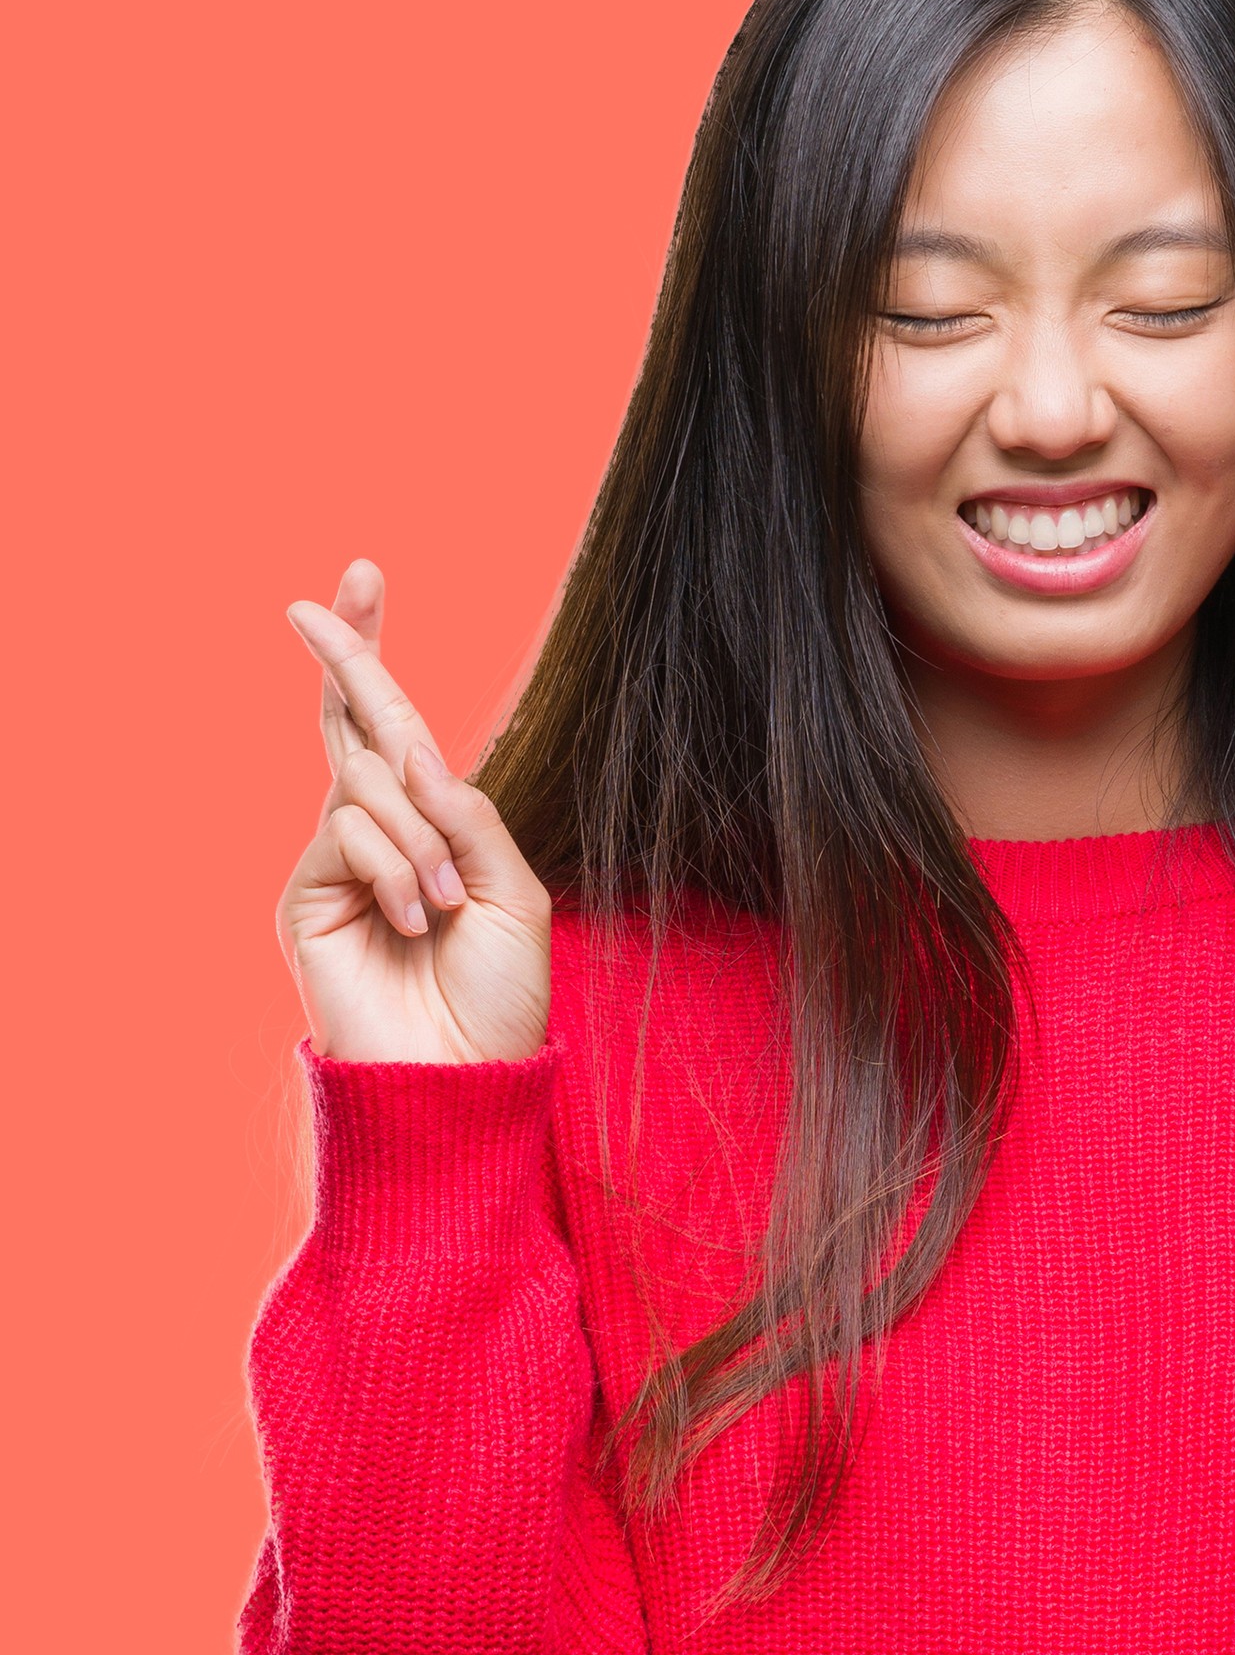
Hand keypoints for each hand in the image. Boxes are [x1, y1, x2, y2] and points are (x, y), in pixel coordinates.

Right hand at [276, 562, 548, 1065]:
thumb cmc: (496, 996)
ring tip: (442, 908)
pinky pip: (349, 833)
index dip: (372, 654)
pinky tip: (413, 918)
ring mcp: (332, 860)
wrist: (459, 1076)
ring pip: (368, 786)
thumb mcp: (510, 893)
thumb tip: (416, 754)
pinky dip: (394, 867)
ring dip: (419, 840)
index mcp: (431, 826)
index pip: (395, 727)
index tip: (360, 577)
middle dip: (345, 657)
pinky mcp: (303, 893)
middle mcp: (374, 831)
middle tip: (315, 601)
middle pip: (352, 723)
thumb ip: (468, 818)